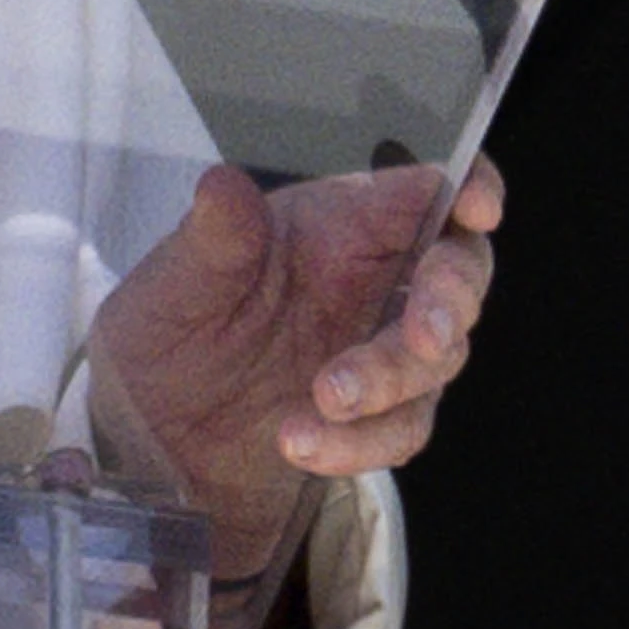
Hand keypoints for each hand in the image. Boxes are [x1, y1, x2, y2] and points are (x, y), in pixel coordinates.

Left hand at [82, 154, 508, 595]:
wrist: (152, 434)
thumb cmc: (170, 333)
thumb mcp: (175, 284)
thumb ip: (213, 239)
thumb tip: (223, 185)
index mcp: (339, 222)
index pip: (428, 188)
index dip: (469, 187)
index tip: (477, 208)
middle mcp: (374, 279)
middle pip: (457, 274)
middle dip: (448, 302)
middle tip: (421, 336)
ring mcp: (382, 348)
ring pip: (436, 359)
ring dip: (388, 382)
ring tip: (322, 399)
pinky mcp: (378, 416)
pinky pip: (400, 428)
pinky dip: (358, 441)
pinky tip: (302, 443)